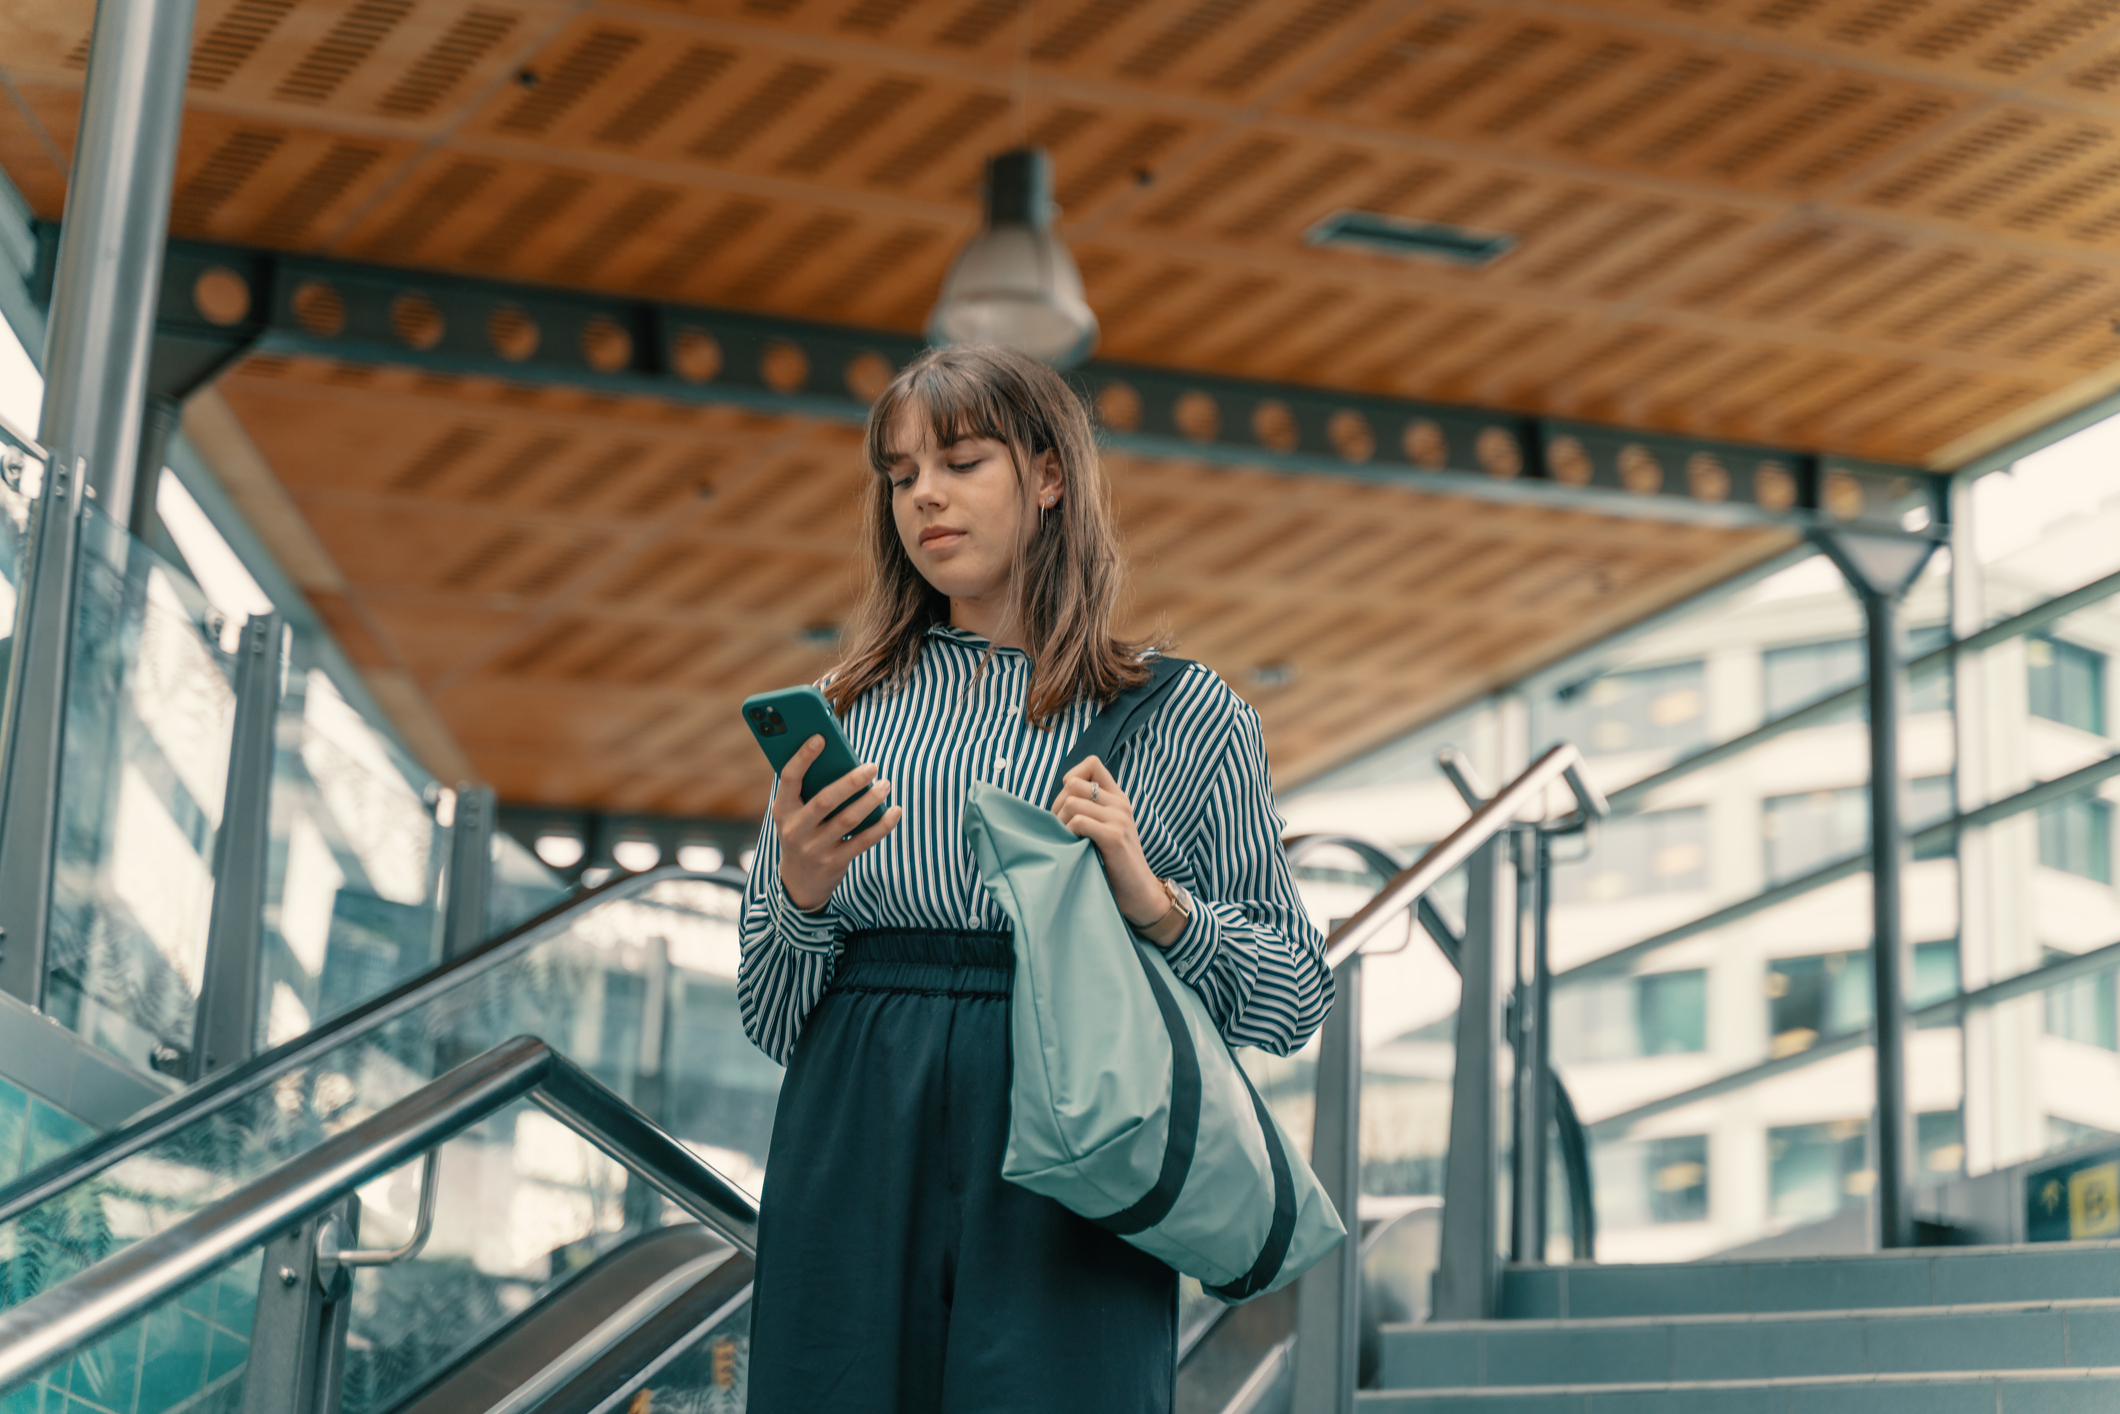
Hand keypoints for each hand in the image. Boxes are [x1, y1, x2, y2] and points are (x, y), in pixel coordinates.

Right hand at [774, 736, 900, 911]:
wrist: (799, 881)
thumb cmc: (803, 831)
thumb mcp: (795, 812)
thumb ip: (811, 788)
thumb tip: (843, 758)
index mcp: (783, 809)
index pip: (789, 779)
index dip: (803, 757)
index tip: (821, 737)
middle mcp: (795, 829)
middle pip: (825, 800)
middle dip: (851, 781)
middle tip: (873, 766)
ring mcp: (814, 848)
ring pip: (847, 821)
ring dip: (870, 800)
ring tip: (886, 784)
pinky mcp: (834, 863)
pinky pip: (863, 842)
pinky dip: (882, 825)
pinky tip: (895, 810)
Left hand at [1052, 756, 1166, 927]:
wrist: (1139, 894)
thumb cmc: (1115, 865)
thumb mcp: (1105, 830)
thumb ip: (1090, 811)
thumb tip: (1059, 801)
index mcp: (1118, 798)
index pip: (1092, 764)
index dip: (1071, 776)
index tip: (1066, 803)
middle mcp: (1120, 804)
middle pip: (1074, 783)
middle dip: (1058, 804)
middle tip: (1060, 829)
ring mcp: (1119, 818)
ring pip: (1072, 802)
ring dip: (1060, 822)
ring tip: (1065, 841)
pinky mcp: (1114, 836)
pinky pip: (1078, 821)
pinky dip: (1068, 834)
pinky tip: (1073, 848)